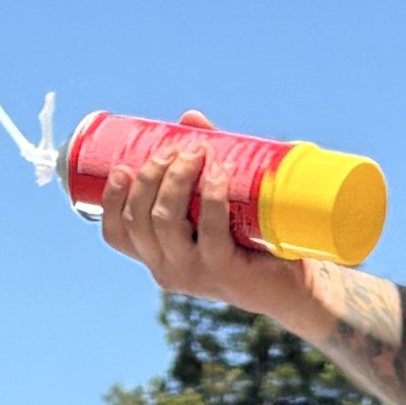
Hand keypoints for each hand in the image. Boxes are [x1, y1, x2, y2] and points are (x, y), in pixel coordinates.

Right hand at [91, 118, 298, 316]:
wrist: (295, 286)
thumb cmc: (251, 240)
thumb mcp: (218, 202)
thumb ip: (200, 162)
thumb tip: (189, 118)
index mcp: (157, 257)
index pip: (117, 234)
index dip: (110, 200)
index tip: (122, 166)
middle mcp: (168, 270)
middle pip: (138, 219)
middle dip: (151, 175)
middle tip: (179, 148)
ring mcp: (194, 274)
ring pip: (164, 222)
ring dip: (176, 180)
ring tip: (198, 152)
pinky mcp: (223, 272)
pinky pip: (209, 229)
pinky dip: (212, 196)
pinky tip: (218, 172)